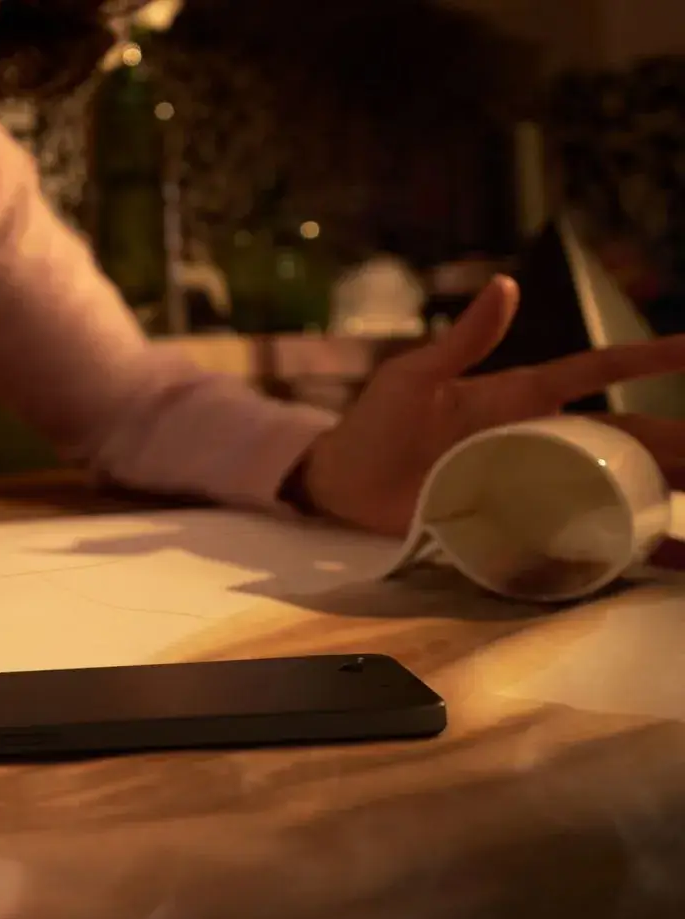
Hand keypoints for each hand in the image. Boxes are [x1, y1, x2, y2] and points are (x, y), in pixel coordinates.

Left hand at [301, 276, 684, 561]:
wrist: (340, 485)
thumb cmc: (373, 424)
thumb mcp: (413, 377)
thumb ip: (460, 340)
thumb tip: (504, 286)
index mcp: (522, 396)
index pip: (599, 371)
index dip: (648, 358)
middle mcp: (540, 438)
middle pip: (630, 436)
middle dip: (681, 443)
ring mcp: (534, 484)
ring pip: (620, 485)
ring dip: (669, 494)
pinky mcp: (520, 524)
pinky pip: (583, 536)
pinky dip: (629, 549)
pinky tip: (671, 560)